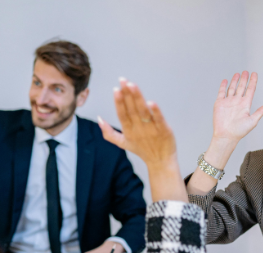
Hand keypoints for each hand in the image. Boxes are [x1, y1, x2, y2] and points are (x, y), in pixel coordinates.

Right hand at [99, 78, 186, 201]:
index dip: (119, 102)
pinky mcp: (164, 130)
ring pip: (143, 111)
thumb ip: (109, 133)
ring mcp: (151, 129)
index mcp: (128, 131)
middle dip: (127, 95)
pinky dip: (155, 112)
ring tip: (132, 85)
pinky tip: (151, 102)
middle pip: (131, 110)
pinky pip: (159, 120)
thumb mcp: (123, 143)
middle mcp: (139, 129)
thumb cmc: (142, 150)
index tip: (116, 89)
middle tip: (123, 80)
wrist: (160, 162)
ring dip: (137, 98)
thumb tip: (98, 119)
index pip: (122, 114)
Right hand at [212, 71, 262, 142]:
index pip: (250, 90)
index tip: (254, 74)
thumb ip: (259, 112)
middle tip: (246, 72)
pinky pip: (221, 92)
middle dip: (244, 79)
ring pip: (232, 88)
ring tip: (237, 74)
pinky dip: (223, 86)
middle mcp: (237, 102)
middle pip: (242, 87)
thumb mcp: (252, 121)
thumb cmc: (239, 131)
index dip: (253, 81)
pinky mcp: (220, 103)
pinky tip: (225, 81)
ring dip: (235, 81)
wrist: (226, 136)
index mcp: (245, 105)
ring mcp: (228, 102)